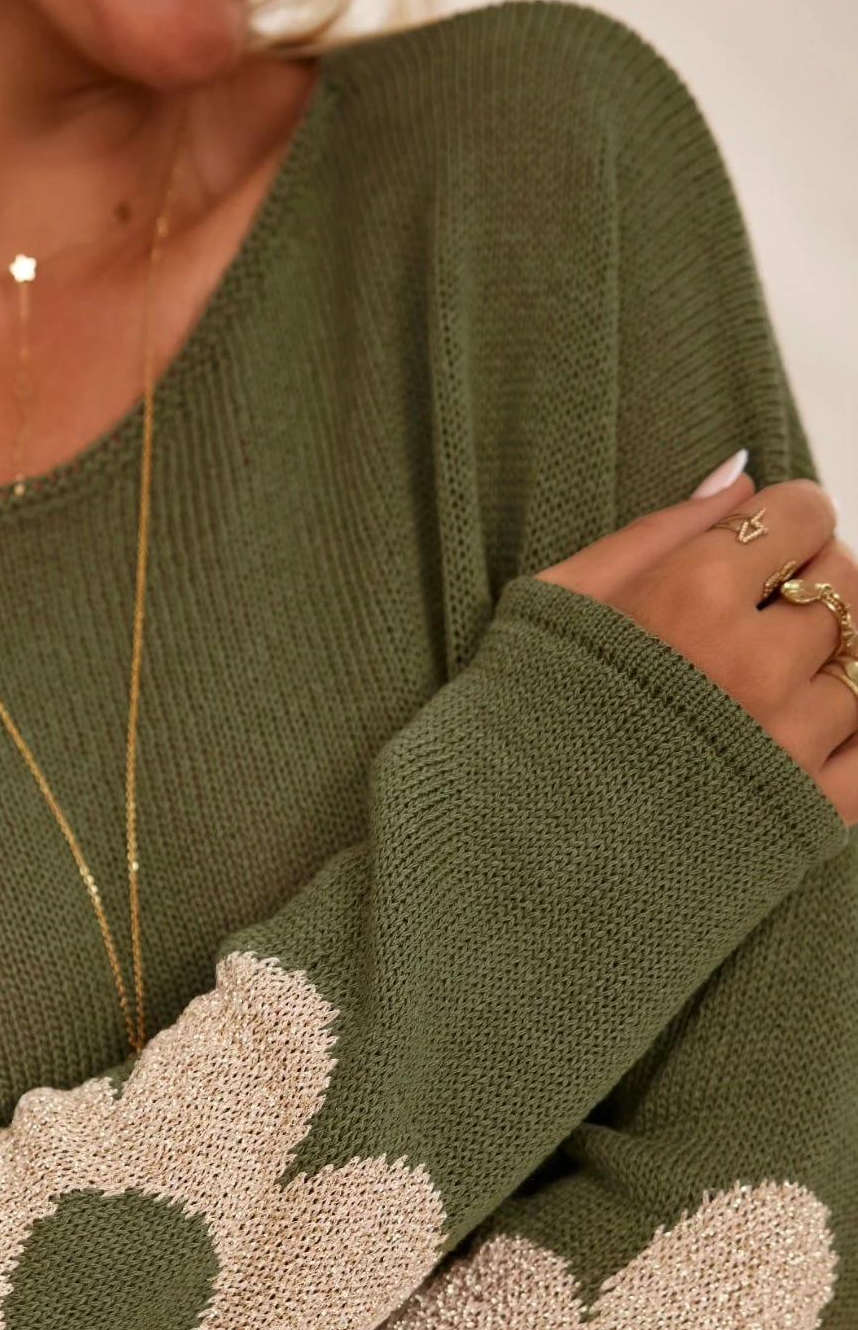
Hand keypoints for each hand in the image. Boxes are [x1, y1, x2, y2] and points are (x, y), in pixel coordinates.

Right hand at [539, 465, 857, 822]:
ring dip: (833, 660)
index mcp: (690, 596)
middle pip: (844, 582)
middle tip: (775, 607)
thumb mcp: (564, 601)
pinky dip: (856, 731)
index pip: (801, 514)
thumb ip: (660, 531)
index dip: (790, 519)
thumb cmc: (524, 719)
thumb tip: (742, 478)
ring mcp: (785, 741)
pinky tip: (816, 726)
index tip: (773, 540)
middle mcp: (750, 663)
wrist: (506, 851)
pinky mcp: (802, 811)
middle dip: (816, 581)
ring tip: (781, 677)